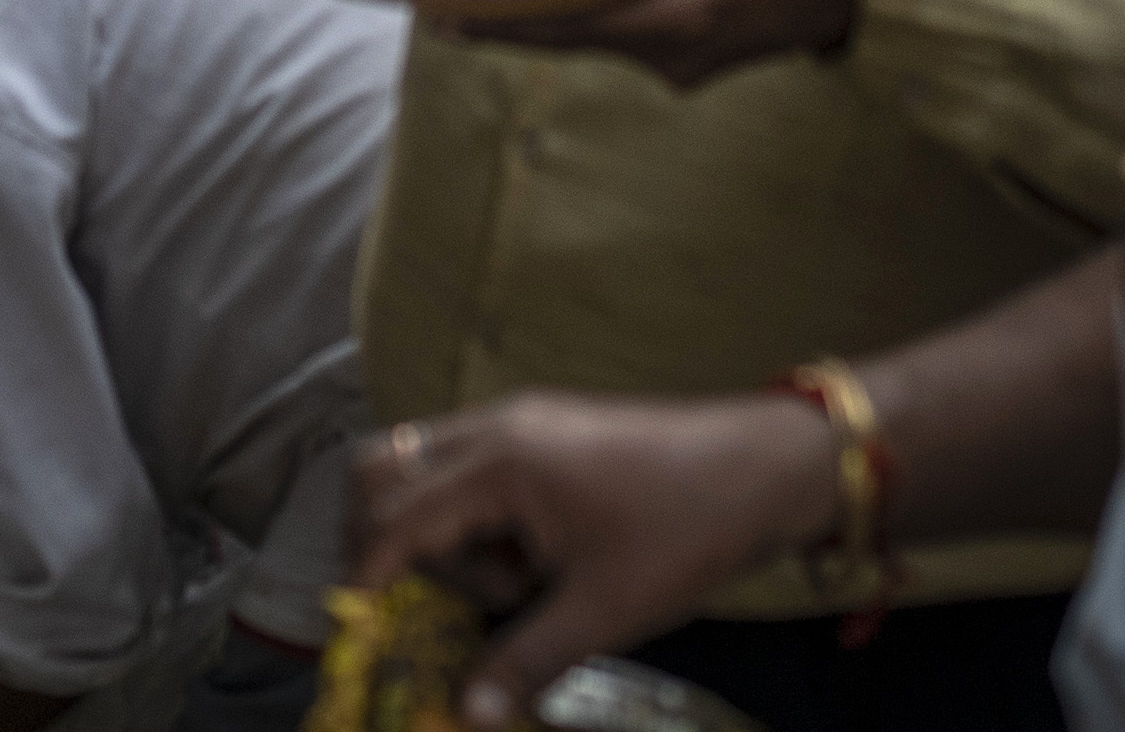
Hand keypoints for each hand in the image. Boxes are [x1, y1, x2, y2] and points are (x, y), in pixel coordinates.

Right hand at [355, 390, 842, 725]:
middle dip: (382, 541)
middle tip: (417, 605)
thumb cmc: (686, 532)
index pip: (395, 515)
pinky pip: (469, 467)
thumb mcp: (606, 611)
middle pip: (385, 467)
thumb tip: (466, 715)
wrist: (768, 467)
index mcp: (500, 464)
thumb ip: (526, 658)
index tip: (357, 627)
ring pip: (426, 466)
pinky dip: (470, 517)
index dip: (367, 574)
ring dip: (435, 531)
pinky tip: (528, 563)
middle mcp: (495, 428)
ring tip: (506, 589)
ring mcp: (519, 421)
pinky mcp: (543, 432)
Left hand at [429, 0, 874, 69]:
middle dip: (506, 15)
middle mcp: (671, 58)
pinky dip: (596, 4)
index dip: (493, 24)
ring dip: (551, 6)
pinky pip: (632, 29)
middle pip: (570, 36)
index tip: (436, 19)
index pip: (558, 29)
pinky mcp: (702, 53)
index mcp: (669, 21)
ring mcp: (689, 63)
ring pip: (600, 32)